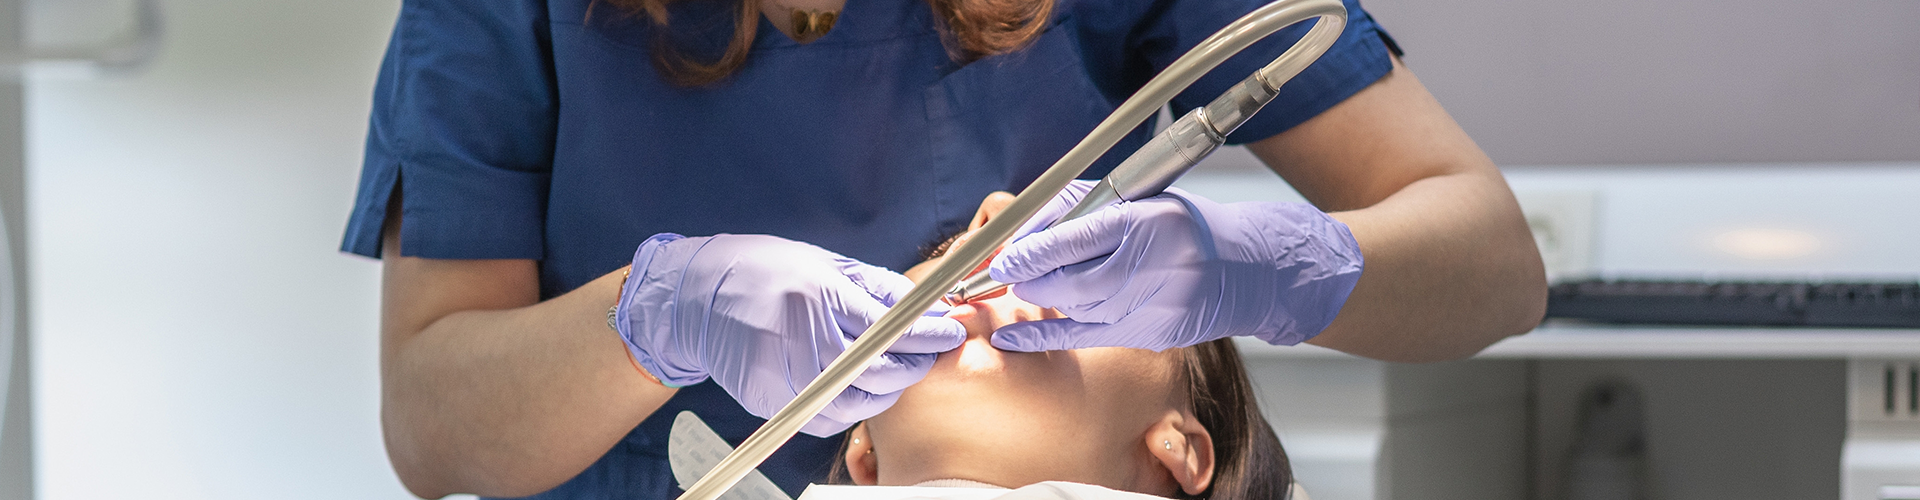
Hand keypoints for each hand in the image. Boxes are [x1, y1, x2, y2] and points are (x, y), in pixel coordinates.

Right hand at [614, 234, 965, 435]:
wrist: (697, 299)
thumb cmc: (764, 272)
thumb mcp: (824, 264)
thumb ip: (876, 289)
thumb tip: (926, 307)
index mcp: (819, 294)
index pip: (893, 326)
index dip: (930, 335)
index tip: (951, 333)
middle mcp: (803, 337)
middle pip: (883, 370)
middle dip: (915, 365)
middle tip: (927, 353)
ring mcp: (786, 375)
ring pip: (861, 401)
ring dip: (887, 389)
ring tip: (892, 369)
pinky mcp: (774, 401)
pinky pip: (830, 417)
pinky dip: (852, 405)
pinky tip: (856, 385)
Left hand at [987, 184, 1362, 351]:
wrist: (1248, 268)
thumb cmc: (1186, 225)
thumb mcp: (1139, 199)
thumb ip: (1081, 208)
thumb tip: (1023, 226)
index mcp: (1150, 221)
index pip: (1079, 237)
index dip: (1034, 251)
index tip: (1002, 256)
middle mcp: (1156, 264)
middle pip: (1075, 281)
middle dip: (1032, 280)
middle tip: (1002, 275)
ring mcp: (1157, 304)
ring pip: (1080, 310)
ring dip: (1041, 303)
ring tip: (1018, 293)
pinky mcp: (1153, 333)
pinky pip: (1088, 338)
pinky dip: (1045, 338)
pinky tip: (1013, 337)